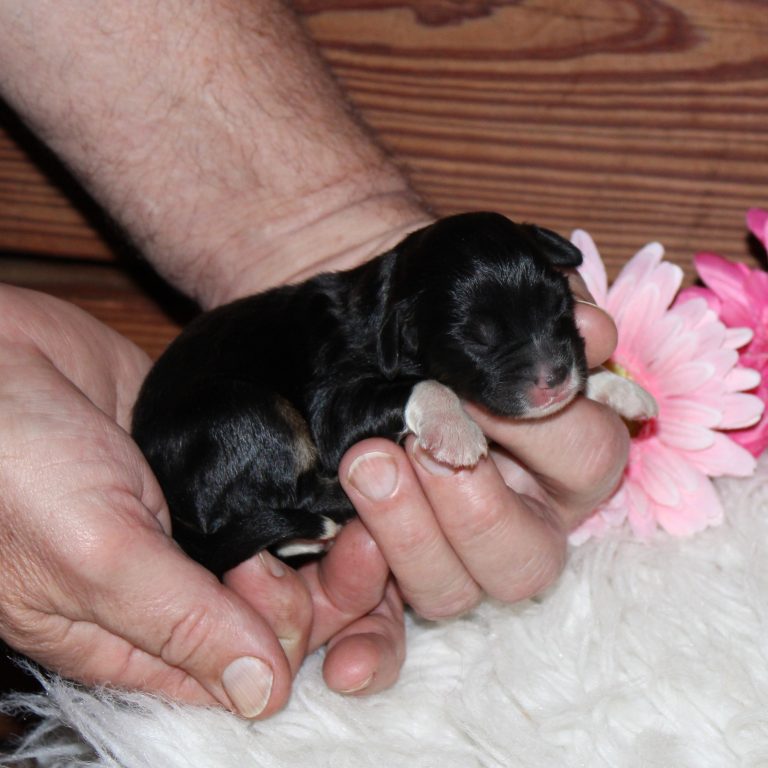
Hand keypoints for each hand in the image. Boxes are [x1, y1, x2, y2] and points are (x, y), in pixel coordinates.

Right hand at [0, 286, 403, 716]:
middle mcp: (171, 584)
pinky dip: (311, 488)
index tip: (335, 596)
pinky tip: (346, 473)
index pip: (236, 669)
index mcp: (132, 633)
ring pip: (284, 551)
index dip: (295, 644)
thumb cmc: (15, 461)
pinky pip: (277, 491)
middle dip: (324, 589)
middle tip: (353, 542)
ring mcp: (197, 521)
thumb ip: (178, 623)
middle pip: (272, 613)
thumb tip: (262, 695)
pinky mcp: (215, 466)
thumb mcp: (93, 555)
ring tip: (359, 501)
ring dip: (328, 536)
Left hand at [339, 276, 627, 618]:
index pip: (589, 455)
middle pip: (525, 558)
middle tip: (416, 437)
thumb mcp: (482, 282)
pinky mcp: (388, 574)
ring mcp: (452, 553)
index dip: (540, 423)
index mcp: (563, 454)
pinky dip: (368, 644)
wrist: (355, 329)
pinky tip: (341, 645)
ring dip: (407, 537)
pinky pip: (388, 634)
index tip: (478, 385)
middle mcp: (518, 517)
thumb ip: (540, 306)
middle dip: (471, 503)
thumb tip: (593, 333)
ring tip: (365, 459)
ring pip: (453, 592)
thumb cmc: (431, 306)